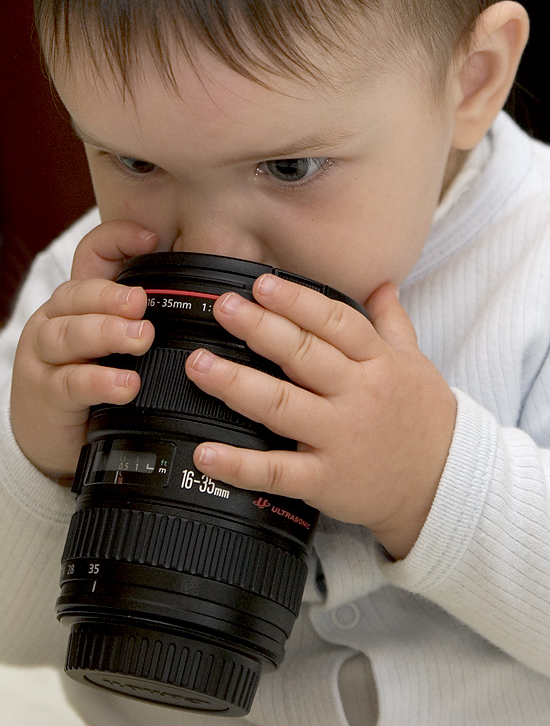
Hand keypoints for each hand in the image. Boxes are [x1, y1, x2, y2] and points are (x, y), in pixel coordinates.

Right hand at [10, 221, 157, 478]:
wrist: (54, 435)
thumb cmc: (94, 378)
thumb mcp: (118, 340)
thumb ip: (147, 314)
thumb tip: (199, 289)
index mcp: (80, 300)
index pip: (91, 255)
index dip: (117, 240)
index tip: (152, 240)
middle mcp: (57, 320)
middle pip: (76, 294)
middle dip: (112, 297)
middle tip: (142, 304)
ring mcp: (46, 357)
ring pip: (69, 335)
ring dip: (106, 334)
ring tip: (141, 340)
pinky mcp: (46, 394)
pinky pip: (70, 383)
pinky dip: (99, 381)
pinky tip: (125, 384)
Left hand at [186, 275, 456, 558]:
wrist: (443, 484)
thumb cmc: (424, 420)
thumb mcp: (416, 365)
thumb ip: (393, 323)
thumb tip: (382, 284)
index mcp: (378, 364)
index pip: (335, 323)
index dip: (298, 301)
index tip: (263, 284)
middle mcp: (357, 397)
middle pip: (304, 356)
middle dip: (261, 329)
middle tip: (224, 307)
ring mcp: (339, 439)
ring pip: (282, 406)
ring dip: (236, 384)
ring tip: (199, 365)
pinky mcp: (325, 481)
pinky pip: (278, 472)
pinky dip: (240, 465)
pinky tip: (206, 452)